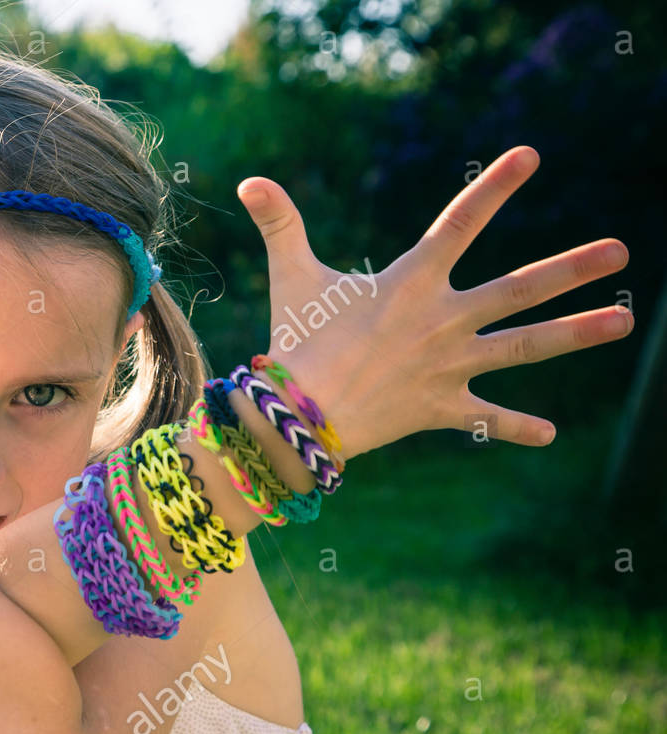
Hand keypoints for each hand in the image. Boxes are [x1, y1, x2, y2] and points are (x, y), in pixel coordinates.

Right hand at [236, 146, 632, 457]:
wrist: (297, 414)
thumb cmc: (295, 340)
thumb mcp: (293, 277)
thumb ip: (281, 226)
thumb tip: (249, 182)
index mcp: (411, 282)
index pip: (460, 223)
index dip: (494, 188)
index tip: (531, 156)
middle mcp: (441, 320)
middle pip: (518, 290)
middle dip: (571, 268)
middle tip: (620, 250)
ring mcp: (448, 366)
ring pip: (523, 346)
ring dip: (576, 333)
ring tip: (625, 320)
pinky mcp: (441, 407)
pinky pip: (485, 418)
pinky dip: (515, 427)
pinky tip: (550, 435)